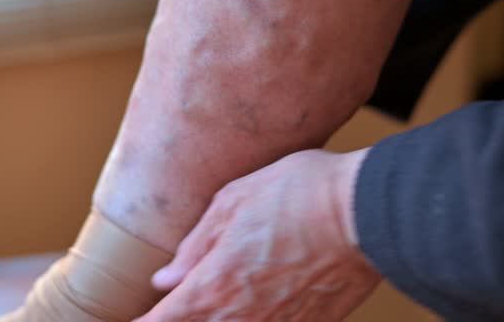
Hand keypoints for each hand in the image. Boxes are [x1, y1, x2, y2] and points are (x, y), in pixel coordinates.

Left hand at [134, 148, 379, 320]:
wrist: (369, 212)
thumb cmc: (301, 193)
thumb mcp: (234, 201)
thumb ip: (196, 245)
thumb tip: (167, 277)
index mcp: (215, 282)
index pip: (164, 319)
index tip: (134, 319)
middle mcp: (242, 314)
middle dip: (178, 318)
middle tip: (175, 304)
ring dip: (217, 318)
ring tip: (217, 299)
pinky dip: (252, 319)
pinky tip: (251, 307)